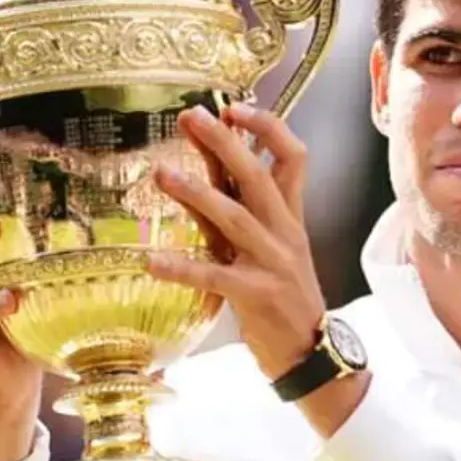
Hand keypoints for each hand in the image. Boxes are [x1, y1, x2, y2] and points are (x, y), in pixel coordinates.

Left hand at [148, 103, 325, 380]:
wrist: (310, 351)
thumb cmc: (283, 295)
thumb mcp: (269, 246)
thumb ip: (241, 209)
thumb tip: (209, 167)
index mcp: (290, 216)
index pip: (293, 157)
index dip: (267, 128)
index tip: (232, 109)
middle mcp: (284, 232)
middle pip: (258, 176)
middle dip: (225, 143)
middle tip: (191, 116)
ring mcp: (272, 263)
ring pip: (234, 218)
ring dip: (197, 193)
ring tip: (162, 174)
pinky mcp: (255, 295)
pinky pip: (214, 275)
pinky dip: (181, 267)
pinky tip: (150, 260)